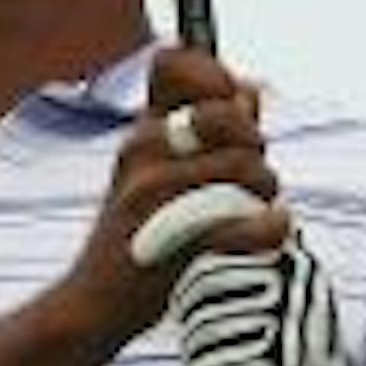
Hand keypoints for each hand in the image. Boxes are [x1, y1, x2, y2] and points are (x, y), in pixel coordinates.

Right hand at [53, 49, 289, 351]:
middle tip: (253, 176)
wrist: (95, 303)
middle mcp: (142, 150)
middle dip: (255, 143)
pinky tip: (270, 232)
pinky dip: (270, 228)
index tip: (233, 105)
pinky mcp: (175, 238)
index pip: (172, 62)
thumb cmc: (138, 236)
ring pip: (247, 168)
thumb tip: (252, 88)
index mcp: (140, 130)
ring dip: (265, 193)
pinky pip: (251, 219)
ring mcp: (154, 193)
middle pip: (229, 115)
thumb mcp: (157, 172)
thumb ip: (206, 129)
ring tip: (255, 213)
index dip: (215, 75)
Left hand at [170, 237, 365, 365]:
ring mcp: (295, 329)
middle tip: (185, 339)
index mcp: (297, 264)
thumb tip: (198, 233)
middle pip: (209, 291)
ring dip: (192, 354)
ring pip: (209, 330)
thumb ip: (258, 269)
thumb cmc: (293, 359)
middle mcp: (300, 289)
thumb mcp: (288, 302)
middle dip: (189, 317)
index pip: (221, 257)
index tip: (180, 305)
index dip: (190, 283)